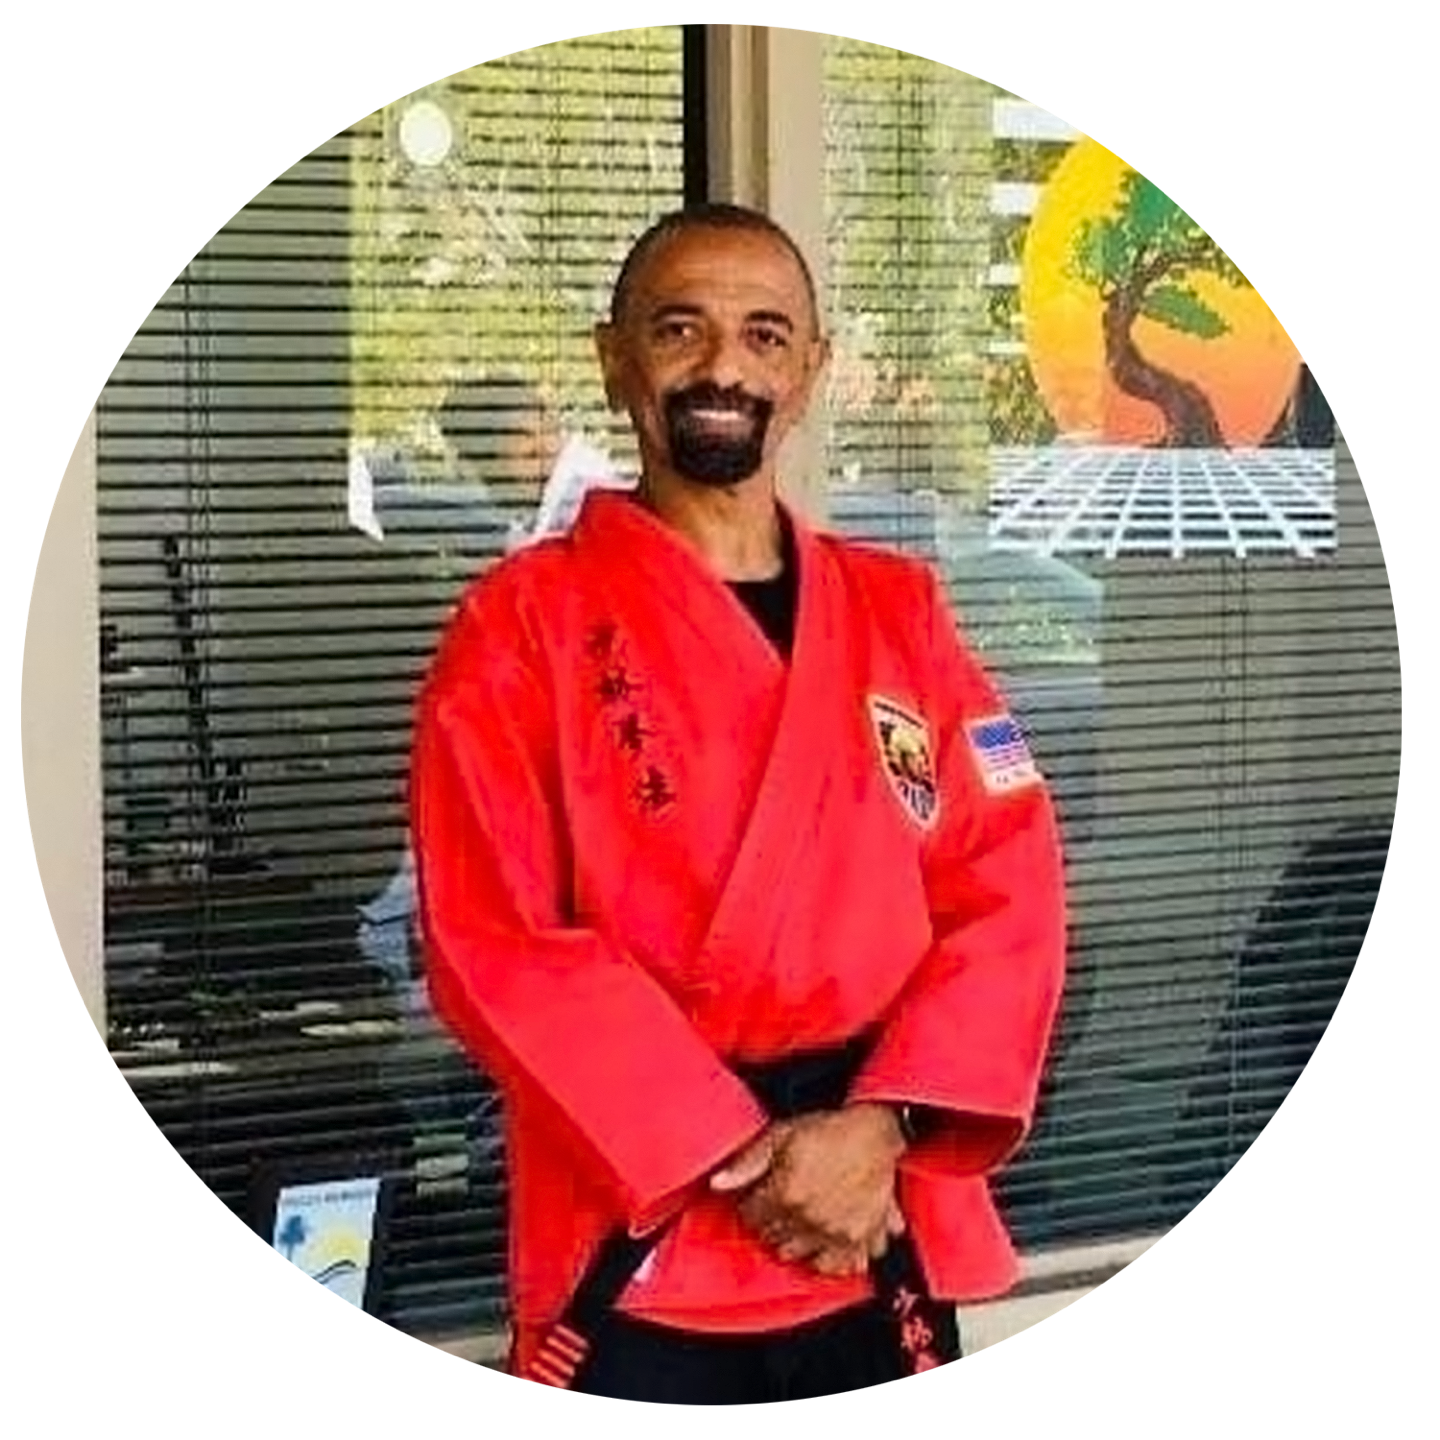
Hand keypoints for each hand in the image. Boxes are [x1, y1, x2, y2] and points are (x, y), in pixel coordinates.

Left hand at [711, 1105, 906, 1275]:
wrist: (875, 1131)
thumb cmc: (828, 1129)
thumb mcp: (780, 1134)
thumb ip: (747, 1162)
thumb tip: (717, 1183)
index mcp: (786, 1193)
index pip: (753, 1218)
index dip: (752, 1205)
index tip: (758, 1198)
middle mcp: (810, 1219)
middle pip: (775, 1241)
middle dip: (772, 1226)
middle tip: (779, 1210)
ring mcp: (837, 1232)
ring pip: (803, 1257)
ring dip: (797, 1244)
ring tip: (800, 1225)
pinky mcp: (863, 1238)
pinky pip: (842, 1266)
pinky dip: (834, 1260)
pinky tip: (828, 1244)